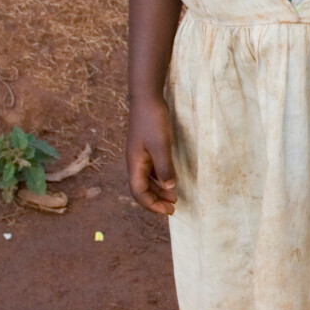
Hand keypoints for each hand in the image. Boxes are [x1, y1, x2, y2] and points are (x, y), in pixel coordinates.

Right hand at [126, 94, 176, 215]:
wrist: (147, 98)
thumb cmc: (153, 121)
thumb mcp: (161, 145)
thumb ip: (165, 167)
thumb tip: (169, 188)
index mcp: (135, 164)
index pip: (139, 193)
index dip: (152, 205)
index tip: (168, 211)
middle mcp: (135, 162)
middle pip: (142, 189)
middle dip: (156, 200)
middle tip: (174, 207)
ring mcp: (140, 155)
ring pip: (147, 180)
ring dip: (159, 190)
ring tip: (175, 196)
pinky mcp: (146, 148)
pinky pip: (151, 170)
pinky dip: (160, 178)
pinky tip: (170, 179)